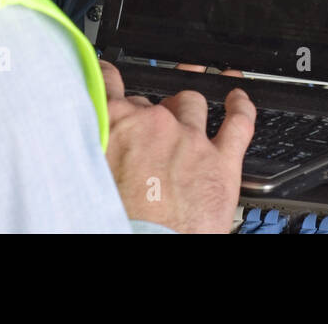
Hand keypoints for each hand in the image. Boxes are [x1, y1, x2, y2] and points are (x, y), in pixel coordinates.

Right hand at [99, 61, 255, 233]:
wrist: (147, 249)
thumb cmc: (117, 222)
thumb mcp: (85, 175)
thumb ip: (91, 147)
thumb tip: (85, 137)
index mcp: (115, 124)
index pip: (110, 83)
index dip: (111, 79)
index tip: (111, 77)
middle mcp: (155, 124)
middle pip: (152, 104)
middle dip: (149, 116)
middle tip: (145, 136)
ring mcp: (191, 140)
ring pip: (192, 104)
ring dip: (187, 107)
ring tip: (185, 113)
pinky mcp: (221, 162)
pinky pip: (239, 123)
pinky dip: (241, 107)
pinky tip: (238, 100)